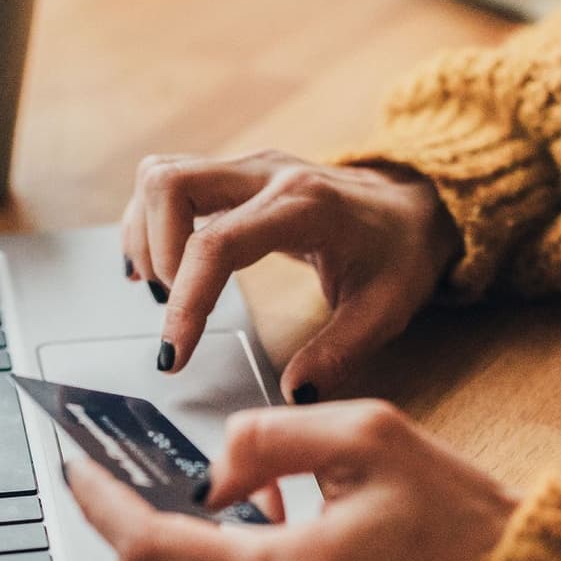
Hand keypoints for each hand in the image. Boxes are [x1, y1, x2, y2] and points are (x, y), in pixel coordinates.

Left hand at [63, 400, 518, 560]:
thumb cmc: (460, 519)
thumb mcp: (371, 436)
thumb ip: (269, 436)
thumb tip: (209, 473)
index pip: (151, 549)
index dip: (101, 506)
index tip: (77, 471)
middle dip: (120, 550)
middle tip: (126, 498)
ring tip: (212, 517)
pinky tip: (262, 551)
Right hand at [120, 151, 456, 401]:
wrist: (414, 205)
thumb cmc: (399, 253)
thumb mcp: (385, 311)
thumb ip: (339, 353)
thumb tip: (293, 393)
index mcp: (304, 207)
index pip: (217, 244)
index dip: (186, 302)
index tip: (174, 354)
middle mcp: (267, 174)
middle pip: (171, 185)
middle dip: (155, 253)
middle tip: (173, 307)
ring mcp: (246, 167)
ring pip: (161, 175)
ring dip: (145, 234)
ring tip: (165, 289)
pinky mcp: (233, 174)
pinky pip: (168, 181)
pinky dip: (149, 222)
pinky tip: (158, 266)